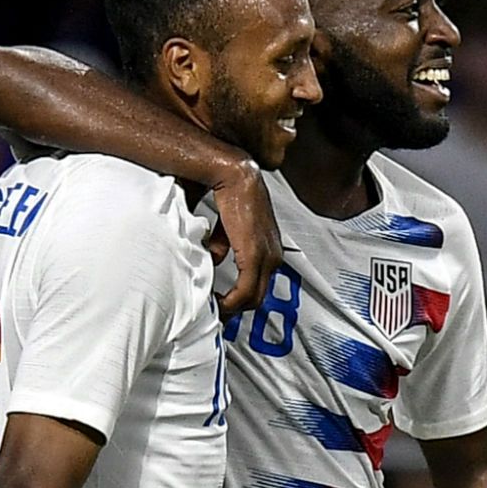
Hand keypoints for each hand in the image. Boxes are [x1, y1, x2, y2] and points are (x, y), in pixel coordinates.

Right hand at [208, 158, 280, 316]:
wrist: (234, 175)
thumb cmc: (231, 196)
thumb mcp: (227, 228)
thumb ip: (223, 245)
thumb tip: (214, 259)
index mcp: (269, 249)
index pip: (259, 286)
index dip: (238, 300)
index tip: (219, 304)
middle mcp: (274, 255)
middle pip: (257, 297)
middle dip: (234, 309)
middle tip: (214, 312)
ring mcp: (267, 256)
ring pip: (252, 298)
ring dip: (230, 308)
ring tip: (212, 308)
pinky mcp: (254, 255)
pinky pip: (245, 290)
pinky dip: (230, 302)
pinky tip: (217, 302)